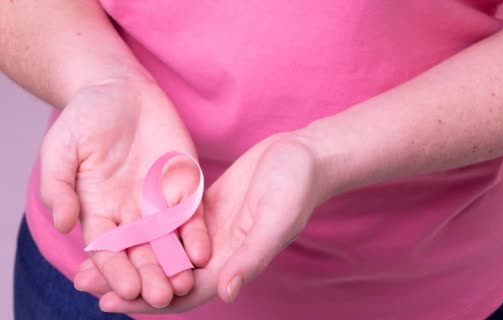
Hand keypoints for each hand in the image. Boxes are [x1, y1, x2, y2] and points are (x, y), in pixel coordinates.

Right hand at [40, 76, 209, 307]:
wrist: (120, 90)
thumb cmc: (86, 117)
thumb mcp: (62, 149)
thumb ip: (59, 186)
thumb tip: (61, 223)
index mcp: (98, 211)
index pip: (106, 249)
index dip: (115, 271)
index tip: (125, 289)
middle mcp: (130, 213)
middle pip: (141, 252)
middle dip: (150, 275)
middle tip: (162, 298)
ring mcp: (159, 201)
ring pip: (169, 240)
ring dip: (176, 263)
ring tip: (185, 283)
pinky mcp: (184, 185)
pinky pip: (192, 214)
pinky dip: (195, 233)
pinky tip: (202, 251)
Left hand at [76, 133, 325, 312]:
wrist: (305, 156)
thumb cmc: (296, 187)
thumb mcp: (276, 220)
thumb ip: (252, 257)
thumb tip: (228, 292)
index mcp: (234, 261)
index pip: (187, 291)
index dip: (150, 301)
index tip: (110, 304)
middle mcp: (218, 251)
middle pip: (166, 274)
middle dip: (127, 280)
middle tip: (81, 280)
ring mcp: (210, 229)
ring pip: (164, 249)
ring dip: (131, 254)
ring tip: (90, 254)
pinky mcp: (205, 206)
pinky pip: (170, 223)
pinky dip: (145, 227)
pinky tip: (120, 222)